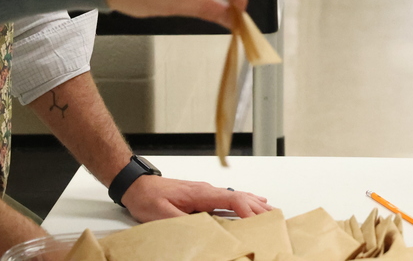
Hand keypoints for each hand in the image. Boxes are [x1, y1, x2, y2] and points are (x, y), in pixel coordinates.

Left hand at [120, 174, 271, 221]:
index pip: (231, 199)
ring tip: (269, 211)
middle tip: (274, 218)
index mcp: (201, 193)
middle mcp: (207, 190)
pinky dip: (244, 201)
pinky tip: (251, 202)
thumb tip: (202, 228)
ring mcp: (206, 191)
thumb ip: (183, 221)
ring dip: (254, 203)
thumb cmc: (148, 197)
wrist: (137, 185)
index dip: (248, 209)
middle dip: (258, 207)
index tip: (259, 220)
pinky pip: (229, 198)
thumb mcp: (162, 214)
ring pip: (236, 196)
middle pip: (239, 196)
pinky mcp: (202, 195)